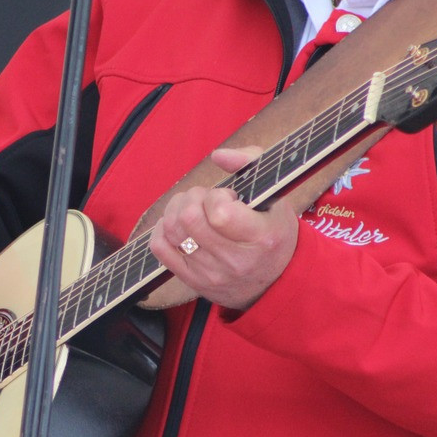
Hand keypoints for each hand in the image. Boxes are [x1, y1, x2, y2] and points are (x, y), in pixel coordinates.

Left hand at [148, 148, 298, 310]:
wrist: (276, 282)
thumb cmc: (273, 231)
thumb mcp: (275, 196)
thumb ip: (251, 163)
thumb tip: (218, 155)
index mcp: (261, 237)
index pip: (219, 213)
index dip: (216, 196)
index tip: (228, 197)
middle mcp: (235, 260)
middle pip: (189, 219)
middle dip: (192, 198)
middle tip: (205, 199)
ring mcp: (211, 274)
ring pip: (172, 231)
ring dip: (176, 210)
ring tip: (193, 209)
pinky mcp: (192, 281)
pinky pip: (160, 249)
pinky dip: (162, 229)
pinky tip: (177, 225)